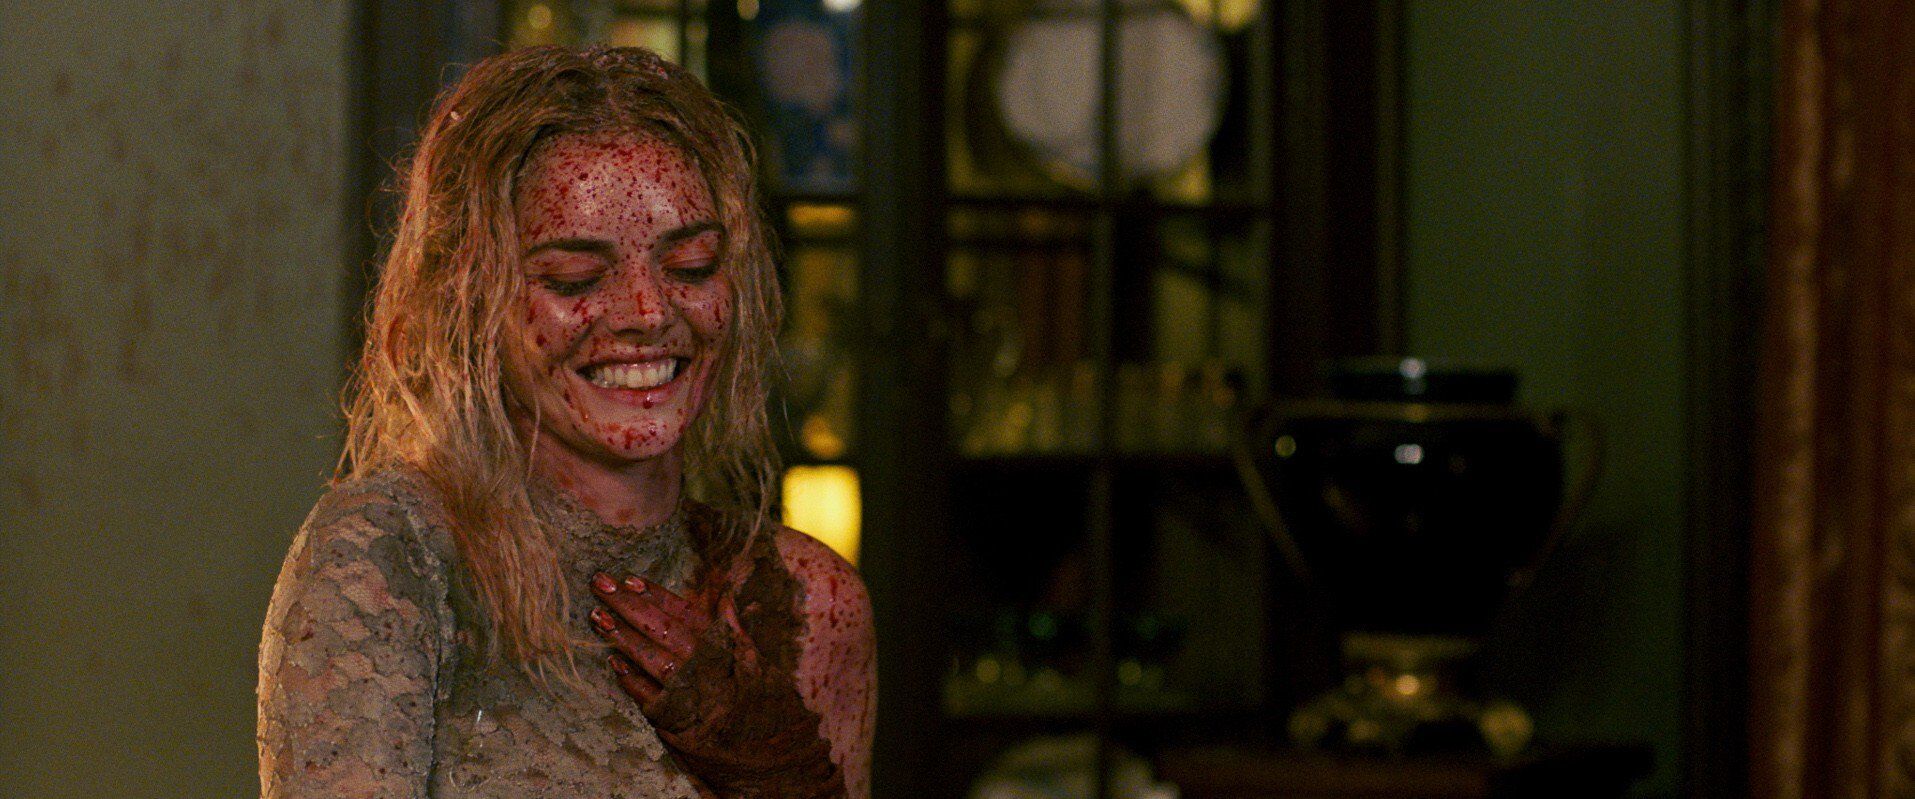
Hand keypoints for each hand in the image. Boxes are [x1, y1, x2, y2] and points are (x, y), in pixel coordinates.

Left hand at [590, 571, 844, 798]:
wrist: (775, 762)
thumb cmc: (768, 709)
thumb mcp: (763, 667)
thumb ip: (739, 634)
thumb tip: (728, 600)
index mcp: (726, 648)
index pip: (684, 613)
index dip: (656, 595)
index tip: (630, 578)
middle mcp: (706, 668)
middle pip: (660, 629)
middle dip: (628, 606)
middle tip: (599, 584)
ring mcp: (690, 697)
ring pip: (649, 659)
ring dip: (621, 638)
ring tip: (596, 617)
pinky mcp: (677, 725)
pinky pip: (647, 698)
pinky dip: (629, 680)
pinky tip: (612, 664)